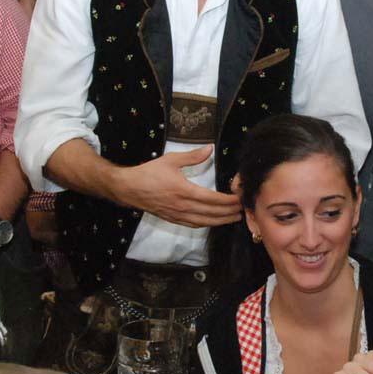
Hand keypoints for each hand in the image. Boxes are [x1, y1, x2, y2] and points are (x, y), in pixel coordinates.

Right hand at [113, 145, 241, 227]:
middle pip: (212, 213)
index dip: (228, 201)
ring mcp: (178, 215)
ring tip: (234, 218)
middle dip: (229, 212)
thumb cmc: (149, 173)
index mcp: (184, 191)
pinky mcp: (172, 219)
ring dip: (221, 221)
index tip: (239, 198)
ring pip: (205, 222)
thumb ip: (192, 156)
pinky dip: (207, 224)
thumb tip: (209, 148)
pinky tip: (214, 222)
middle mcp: (183, 206)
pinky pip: (193, 225)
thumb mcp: (171, 160)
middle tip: (243, 209)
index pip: (213, 199)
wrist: (129, 188)